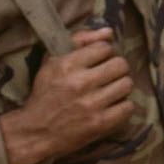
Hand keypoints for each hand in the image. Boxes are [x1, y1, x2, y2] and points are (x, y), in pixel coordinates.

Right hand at [0, 27, 134, 163]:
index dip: (105, 54)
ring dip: (121, 87)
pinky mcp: (100, 124)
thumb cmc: (45, 94)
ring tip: (110, 91)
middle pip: (121, 64)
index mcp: (67, 65)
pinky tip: (112, 106)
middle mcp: (80, 83)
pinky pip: (129, 106)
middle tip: (108, 76)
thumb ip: (79, 41)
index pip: (105, 47)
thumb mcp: (52, 62)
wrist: (35, 132)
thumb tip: (109, 32)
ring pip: (127, 84)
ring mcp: (91, 104)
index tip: (99, 62)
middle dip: (116, 69)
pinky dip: (123, 106)